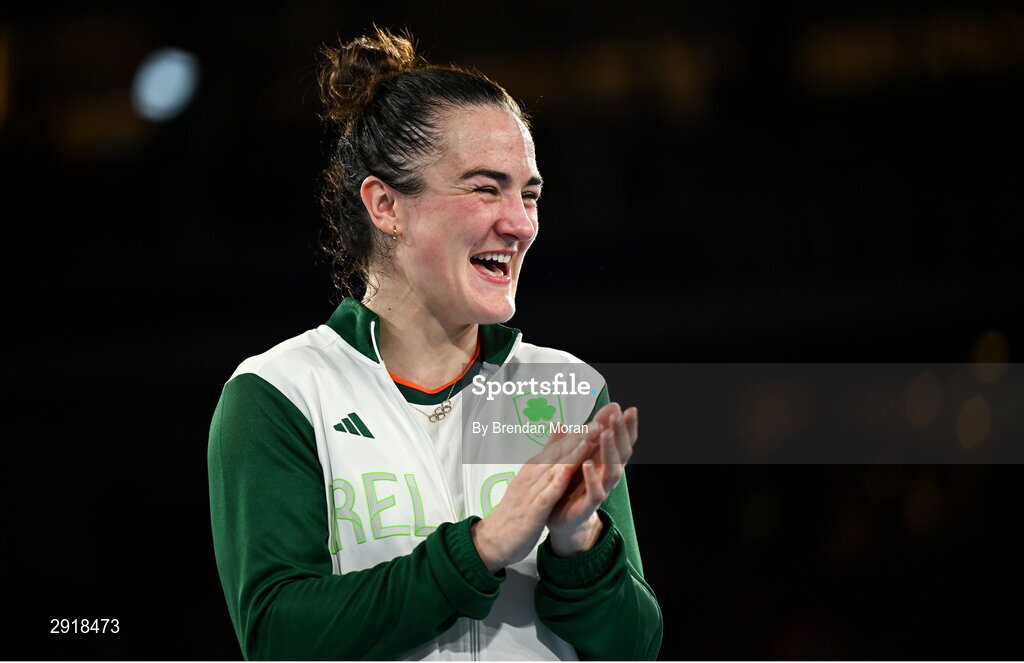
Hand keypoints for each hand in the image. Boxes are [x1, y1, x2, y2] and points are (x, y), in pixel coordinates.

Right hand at [471, 425, 596, 572]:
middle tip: (598, 422)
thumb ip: (542, 462)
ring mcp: (531, 492)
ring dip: (572, 453)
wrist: (492, 539)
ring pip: (554, 468)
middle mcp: (531, 476)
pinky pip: (546, 493)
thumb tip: (555, 439)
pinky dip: (558, 480)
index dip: (577, 435)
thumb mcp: (528, 482)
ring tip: (589, 439)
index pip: (557, 448)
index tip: (596, 421)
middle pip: (558, 453)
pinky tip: (570, 470)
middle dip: (579, 437)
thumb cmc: (514, 511)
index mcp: (532, 469)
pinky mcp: (532, 510)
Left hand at [546, 403, 638, 556]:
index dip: (627, 426)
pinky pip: (595, 491)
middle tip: (619, 415)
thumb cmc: (571, 485)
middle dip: (621, 433)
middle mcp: (607, 474)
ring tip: (605, 433)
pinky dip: (592, 477)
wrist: (561, 519)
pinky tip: (587, 464)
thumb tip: (569, 419)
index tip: (629, 408)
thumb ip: (579, 437)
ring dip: (609, 451)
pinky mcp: (588, 504)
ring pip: (612, 470)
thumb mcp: (574, 457)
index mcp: (605, 461)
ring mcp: (601, 489)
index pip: (621, 441)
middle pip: (622, 452)